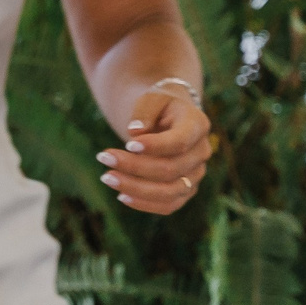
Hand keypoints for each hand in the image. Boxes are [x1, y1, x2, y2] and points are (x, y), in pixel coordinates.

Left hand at [99, 84, 211, 214]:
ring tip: (107, 177)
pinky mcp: (186, 190)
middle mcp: (202, 152)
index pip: (180, 142)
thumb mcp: (152, 99)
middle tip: (103, 157)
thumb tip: (134, 132)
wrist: (171, 118)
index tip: (128, 144)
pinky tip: (121, 195)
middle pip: (171, 169)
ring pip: (170, 192)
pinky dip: (145, 204)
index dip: (155, 146)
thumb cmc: (159, 106)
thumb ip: (144, 112)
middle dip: (135, 166)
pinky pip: (169, 205)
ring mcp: (196, 174)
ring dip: (136, 188)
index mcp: (197, 125)